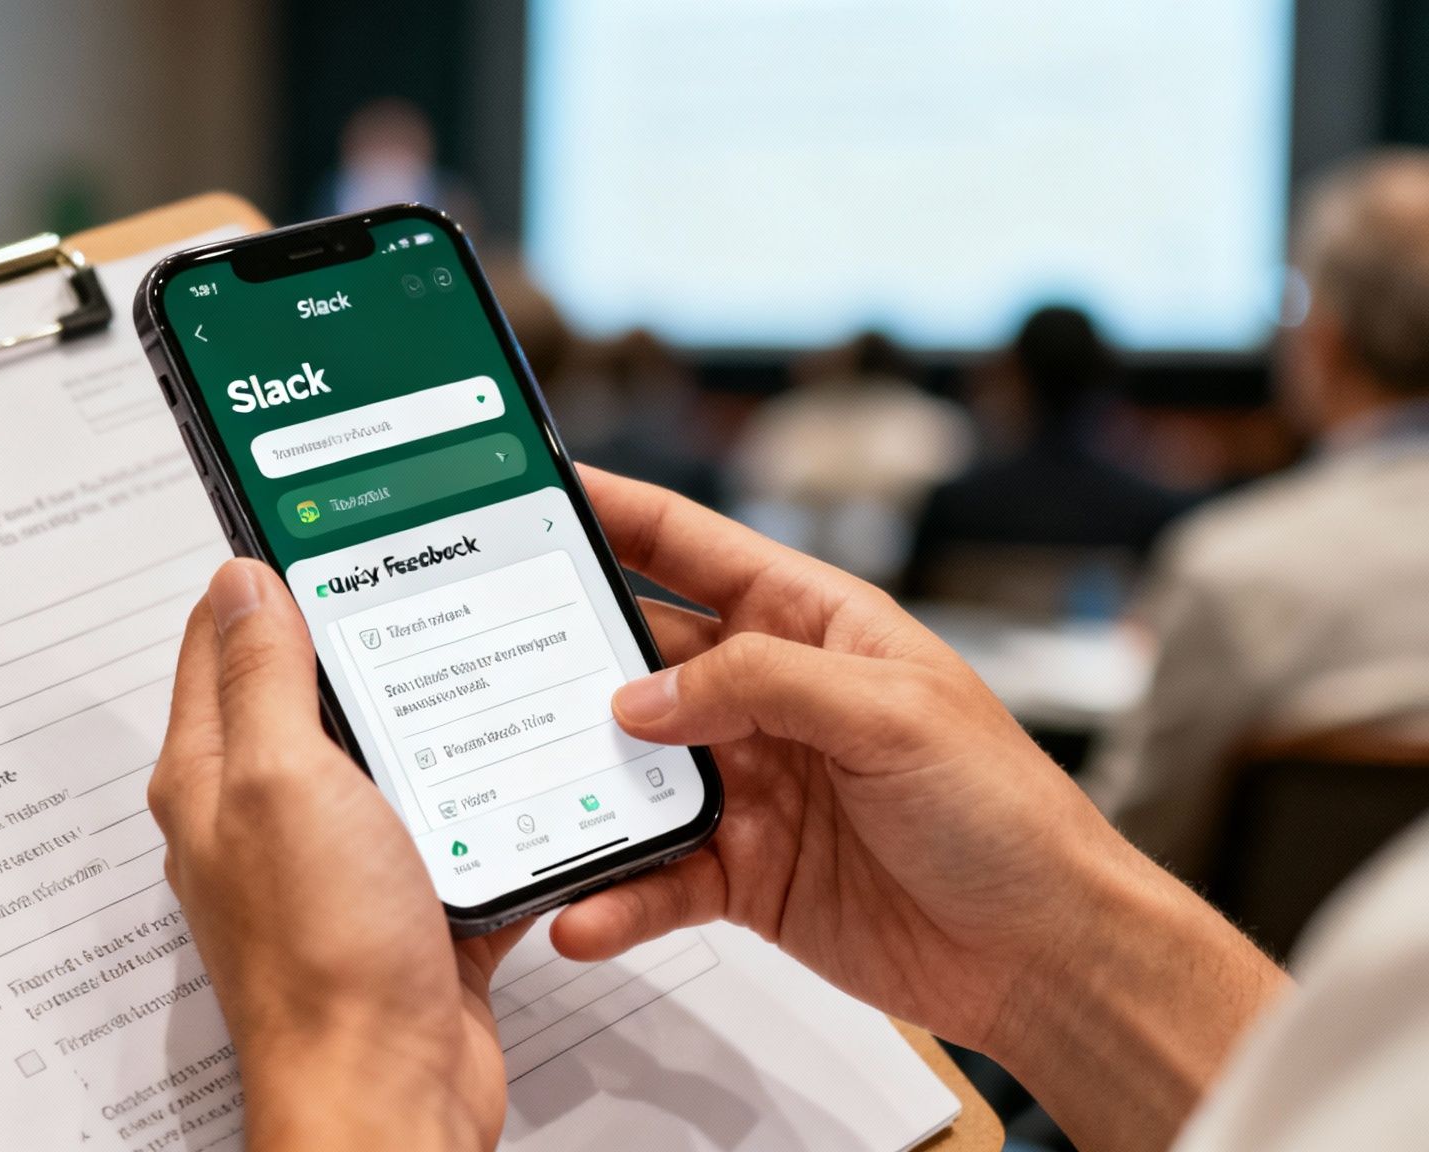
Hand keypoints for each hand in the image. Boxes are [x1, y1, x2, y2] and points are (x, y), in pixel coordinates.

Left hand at [149, 560, 526, 1151]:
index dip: (262, 577)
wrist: (390, 1090)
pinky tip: (518, 764)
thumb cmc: (325, 958)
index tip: (315, 527)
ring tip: (475, 657)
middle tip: (415, 582)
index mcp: (215, 775)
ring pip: (384, 752)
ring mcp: (337, 858)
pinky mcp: (405, 898)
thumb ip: (263, 676)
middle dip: (360, 637)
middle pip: (309, 691)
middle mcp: (267, 813)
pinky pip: (444, 822)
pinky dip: (478, 793)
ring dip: (426, 714)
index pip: (222, 642)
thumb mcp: (282, 781)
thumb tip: (242, 580)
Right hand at [551, 467, 1286, 1151]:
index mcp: (811, 623)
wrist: (1043, 953)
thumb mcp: (890, 714)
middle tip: (490, 668)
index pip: (691, 548)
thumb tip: (645, 694)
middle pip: (640, 660)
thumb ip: (763, 684)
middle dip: (567, 661)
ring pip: (634, 773)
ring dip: (581, 789)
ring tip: (523, 806)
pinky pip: (657, 874)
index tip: (536, 493)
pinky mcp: (742, 872)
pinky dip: (618, 894)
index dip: (613, 512)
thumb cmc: (1004, 812)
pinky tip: (587, 913)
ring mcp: (751, 785)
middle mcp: (769, 696)